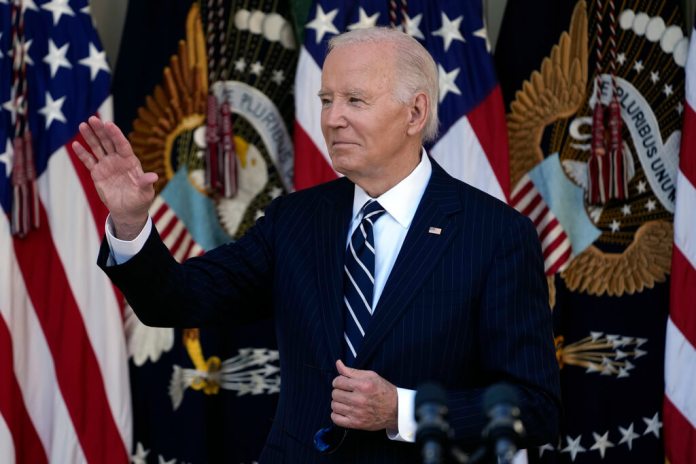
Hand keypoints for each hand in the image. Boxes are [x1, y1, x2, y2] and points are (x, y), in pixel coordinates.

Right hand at [72, 116, 157, 238]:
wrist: (128, 211)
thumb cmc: (140, 200)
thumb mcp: (145, 193)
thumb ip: (146, 183)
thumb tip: (154, 176)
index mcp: (130, 161)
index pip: (122, 144)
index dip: (116, 134)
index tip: (109, 124)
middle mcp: (118, 160)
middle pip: (108, 142)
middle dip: (101, 130)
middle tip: (93, 119)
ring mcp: (107, 165)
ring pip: (97, 148)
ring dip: (90, 137)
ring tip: (83, 125)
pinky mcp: (97, 173)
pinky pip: (89, 161)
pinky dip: (82, 153)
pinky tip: (75, 144)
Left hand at [330, 360, 397, 430]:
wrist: (396, 410)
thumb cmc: (383, 390)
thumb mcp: (371, 376)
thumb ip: (352, 371)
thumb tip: (338, 363)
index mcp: (363, 385)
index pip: (338, 381)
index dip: (339, 381)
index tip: (344, 383)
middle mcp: (359, 400)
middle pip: (335, 394)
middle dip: (339, 391)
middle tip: (346, 392)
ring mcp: (357, 413)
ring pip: (334, 406)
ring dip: (338, 402)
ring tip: (346, 401)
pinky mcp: (356, 424)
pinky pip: (336, 419)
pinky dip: (337, 415)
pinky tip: (344, 410)